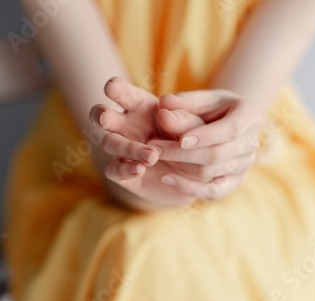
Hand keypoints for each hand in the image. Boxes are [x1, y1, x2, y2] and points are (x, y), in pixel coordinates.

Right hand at [90, 77, 204, 206]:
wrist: (192, 179)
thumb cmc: (191, 145)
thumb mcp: (195, 131)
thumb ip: (184, 121)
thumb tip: (165, 113)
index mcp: (141, 107)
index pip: (123, 93)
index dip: (116, 88)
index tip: (112, 87)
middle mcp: (126, 126)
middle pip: (103, 115)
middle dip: (101, 114)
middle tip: (105, 117)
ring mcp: (122, 150)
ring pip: (110, 143)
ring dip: (128, 147)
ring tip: (152, 156)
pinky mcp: (123, 173)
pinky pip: (113, 170)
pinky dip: (124, 169)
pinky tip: (140, 169)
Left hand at [147, 89, 260, 200]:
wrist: (224, 125)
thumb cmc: (211, 108)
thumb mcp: (200, 100)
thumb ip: (183, 103)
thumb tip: (164, 106)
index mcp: (249, 115)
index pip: (231, 129)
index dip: (207, 136)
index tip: (182, 140)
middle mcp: (251, 143)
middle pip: (216, 155)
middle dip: (182, 153)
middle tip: (154, 148)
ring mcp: (244, 166)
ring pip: (209, 172)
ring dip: (179, 166)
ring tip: (154, 156)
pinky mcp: (233, 182)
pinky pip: (212, 192)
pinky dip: (189, 188)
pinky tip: (167, 179)